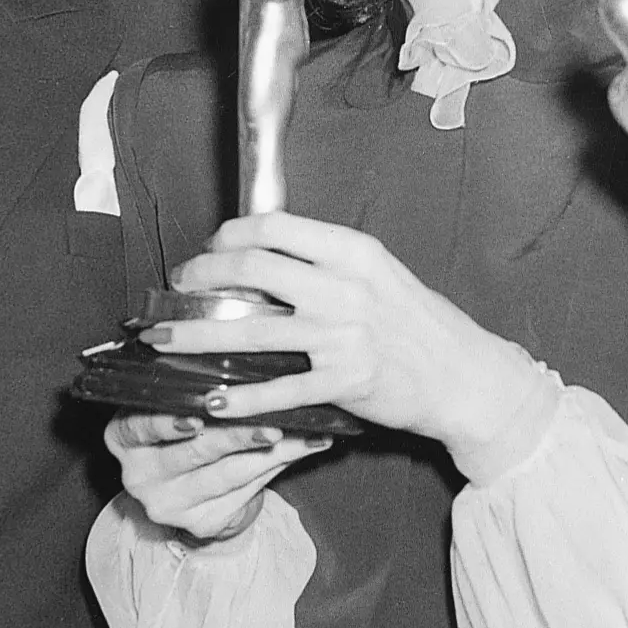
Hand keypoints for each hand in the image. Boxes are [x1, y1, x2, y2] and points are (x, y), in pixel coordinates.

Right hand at [107, 408, 327, 540]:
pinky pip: (246, 491)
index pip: (137, 427)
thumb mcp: (174, 405)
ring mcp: (168, 504)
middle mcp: (138, 475)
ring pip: (226, 474)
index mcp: (123, 438)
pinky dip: (280, 465)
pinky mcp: (200, 524)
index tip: (198, 414)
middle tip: (272, 423)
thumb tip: (240, 351)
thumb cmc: (187, 429)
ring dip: (270, 451)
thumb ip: (193, 388)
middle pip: (192, 453)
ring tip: (302, 433)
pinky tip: (304, 447)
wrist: (196, 488)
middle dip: (236, 436)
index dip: (167, 423)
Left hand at [155, 213, 543, 460]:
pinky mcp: (343, 382)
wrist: (465, 376)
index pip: (274, 226)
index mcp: (353, 252)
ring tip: (162, 339)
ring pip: (250, 329)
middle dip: (201, 275)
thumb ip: (327, 265)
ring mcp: (342, 336)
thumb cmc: (421, 325)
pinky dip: (238, 399)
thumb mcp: (379, 275)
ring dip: (195, 335)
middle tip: (179, 288)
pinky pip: (277, 389)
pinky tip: (210, 401)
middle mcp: (344, 287)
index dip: (230, 234)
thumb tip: (265, 260)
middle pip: (251, 269)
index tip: (211, 248)